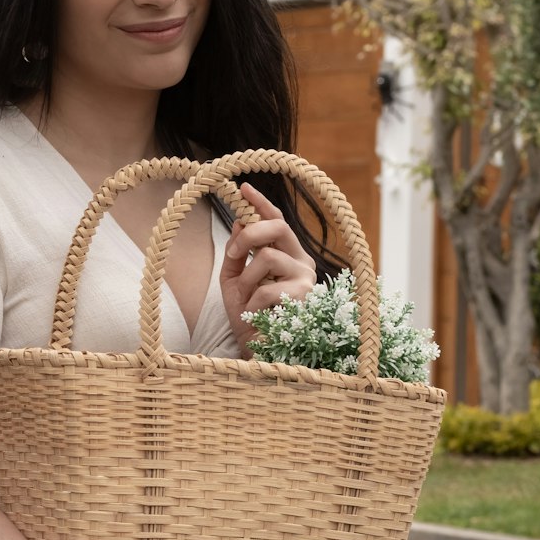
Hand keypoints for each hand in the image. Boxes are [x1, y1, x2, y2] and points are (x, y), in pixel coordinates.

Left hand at [219, 182, 316, 350]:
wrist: (258, 351)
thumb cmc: (249, 316)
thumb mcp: (235, 279)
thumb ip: (238, 252)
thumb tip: (240, 221)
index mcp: (288, 255)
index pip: (277, 221)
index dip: (261, 204)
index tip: (243, 189)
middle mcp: (302, 262)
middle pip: (277, 227)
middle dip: (249, 235)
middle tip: (233, 254)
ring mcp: (306, 279)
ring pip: (267, 257)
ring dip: (246, 279)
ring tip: (245, 300)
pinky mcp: (304, 297)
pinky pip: (267, 287)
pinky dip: (251, 301)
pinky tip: (255, 315)